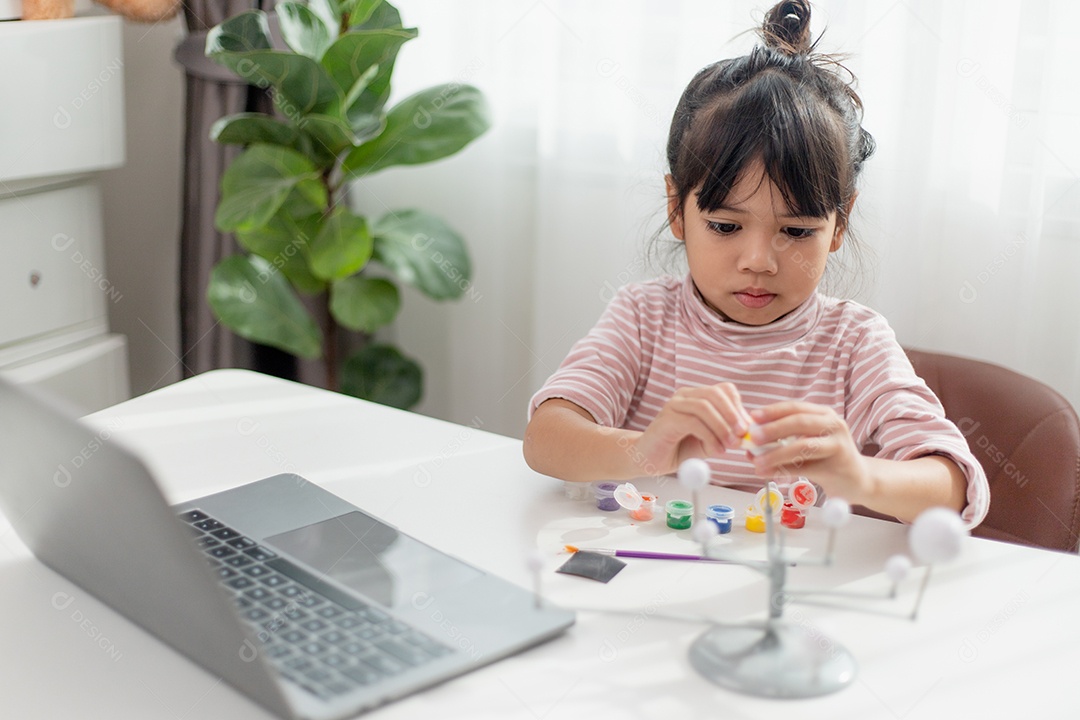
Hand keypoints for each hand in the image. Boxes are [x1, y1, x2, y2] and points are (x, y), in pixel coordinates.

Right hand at [631, 383, 751, 475]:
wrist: (648, 459)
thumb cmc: (678, 448)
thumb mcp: (710, 441)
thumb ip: (726, 435)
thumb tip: (747, 434)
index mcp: (697, 396)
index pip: (724, 390)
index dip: (739, 407)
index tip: (747, 429)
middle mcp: (685, 396)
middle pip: (715, 393)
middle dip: (733, 415)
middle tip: (742, 435)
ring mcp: (674, 405)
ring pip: (705, 406)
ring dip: (722, 427)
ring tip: (729, 446)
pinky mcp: (667, 419)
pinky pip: (693, 422)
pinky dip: (710, 436)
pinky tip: (715, 450)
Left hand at [747, 402, 872, 503]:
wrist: (858, 480)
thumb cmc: (828, 458)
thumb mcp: (808, 442)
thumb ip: (783, 440)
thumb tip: (749, 444)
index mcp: (823, 414)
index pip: (795, 407)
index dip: (773, 411)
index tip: (752, 417)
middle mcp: (833, 425)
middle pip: (799, 422)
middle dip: (773, 429)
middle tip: (752, 438)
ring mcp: (838, 445)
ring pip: (802, 446)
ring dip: (775, 454)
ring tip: (756, 462)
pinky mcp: (837, 466)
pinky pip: (805, 468)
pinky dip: (782, 470)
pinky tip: (767, 473)